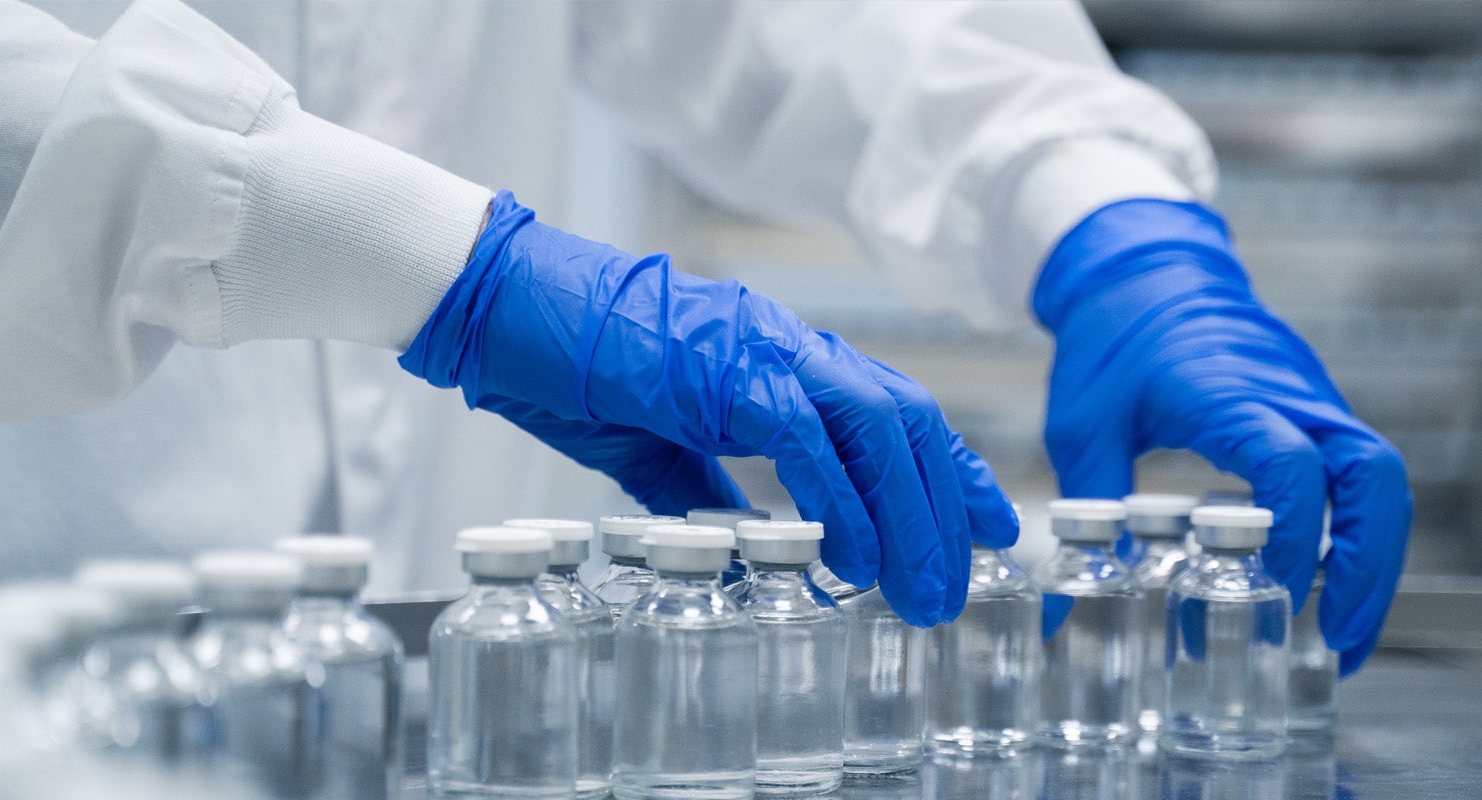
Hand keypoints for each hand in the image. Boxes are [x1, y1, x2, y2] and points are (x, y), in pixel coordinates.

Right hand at [399, 191, 1018, 625]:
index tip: (985, 527)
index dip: (947, 471)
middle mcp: (784, 346)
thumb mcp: (655, 449)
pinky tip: (852, 558)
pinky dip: (836, 501)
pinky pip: (801, 438)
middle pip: (904, 422)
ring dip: (908, 514)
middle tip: (961, 584)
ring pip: (874, 427)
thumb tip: (751, 551)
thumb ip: (710, 492)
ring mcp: (757, 351)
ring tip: (921, 588)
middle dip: (946, 506)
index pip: (891, 412)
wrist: (496, 306)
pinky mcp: (719, 370)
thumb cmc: (566, 367)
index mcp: (776, 360)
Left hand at [1032, 199, 1411, 674]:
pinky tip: (1318, 582)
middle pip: (1376, 477)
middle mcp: (1291, 395)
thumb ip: (1086, 513)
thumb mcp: (1083, 426)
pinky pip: (1358, 472)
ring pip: (1380, 479)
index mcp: (1231, 395)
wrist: (1144, 265)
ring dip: (1373, 557)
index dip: (1292, 539)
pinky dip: (1353, 530)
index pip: (1294, 469)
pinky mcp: (1315, 406)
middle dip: (1373, 564)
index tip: (1270, 592)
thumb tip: (1062, 606)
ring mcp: (1313, 398)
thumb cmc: (1113, 337)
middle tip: (1343, 639)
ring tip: (1341, 632)